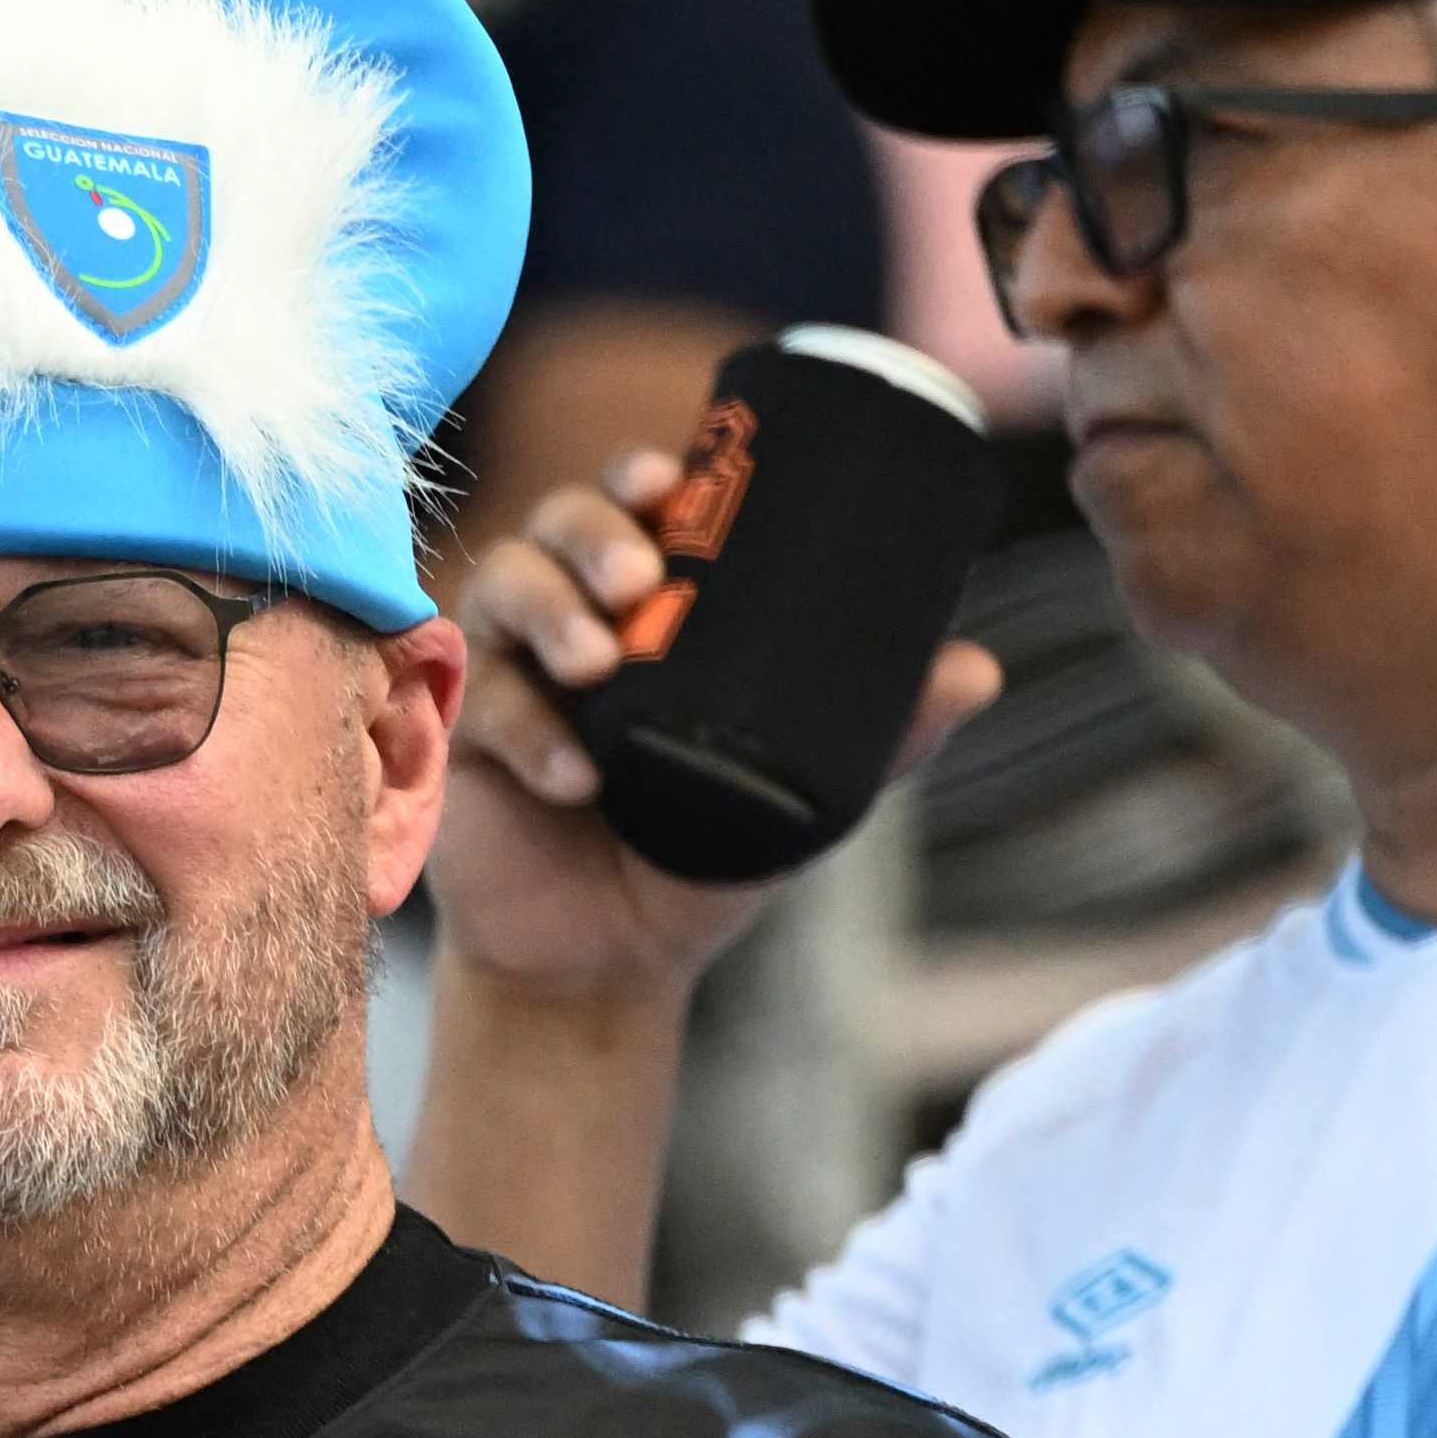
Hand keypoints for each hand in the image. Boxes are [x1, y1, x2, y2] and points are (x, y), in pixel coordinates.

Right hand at [428, 449, 1004, 1008]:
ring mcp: (506, 674)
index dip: (638, 475)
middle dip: (591, 534)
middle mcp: (567, 619)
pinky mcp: (458, 742)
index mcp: (643, 606)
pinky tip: (576, 775)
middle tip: (638, 582)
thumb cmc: (698, 854)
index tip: (666, 478)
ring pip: (501, 590)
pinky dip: (526, 732)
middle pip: (554, 524)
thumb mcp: (800, 789)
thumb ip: (882, 733)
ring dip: (547, 612)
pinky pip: (479, 708)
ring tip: (593, 664)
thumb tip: (978, 671)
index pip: (630, 506)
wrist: (609, 962)